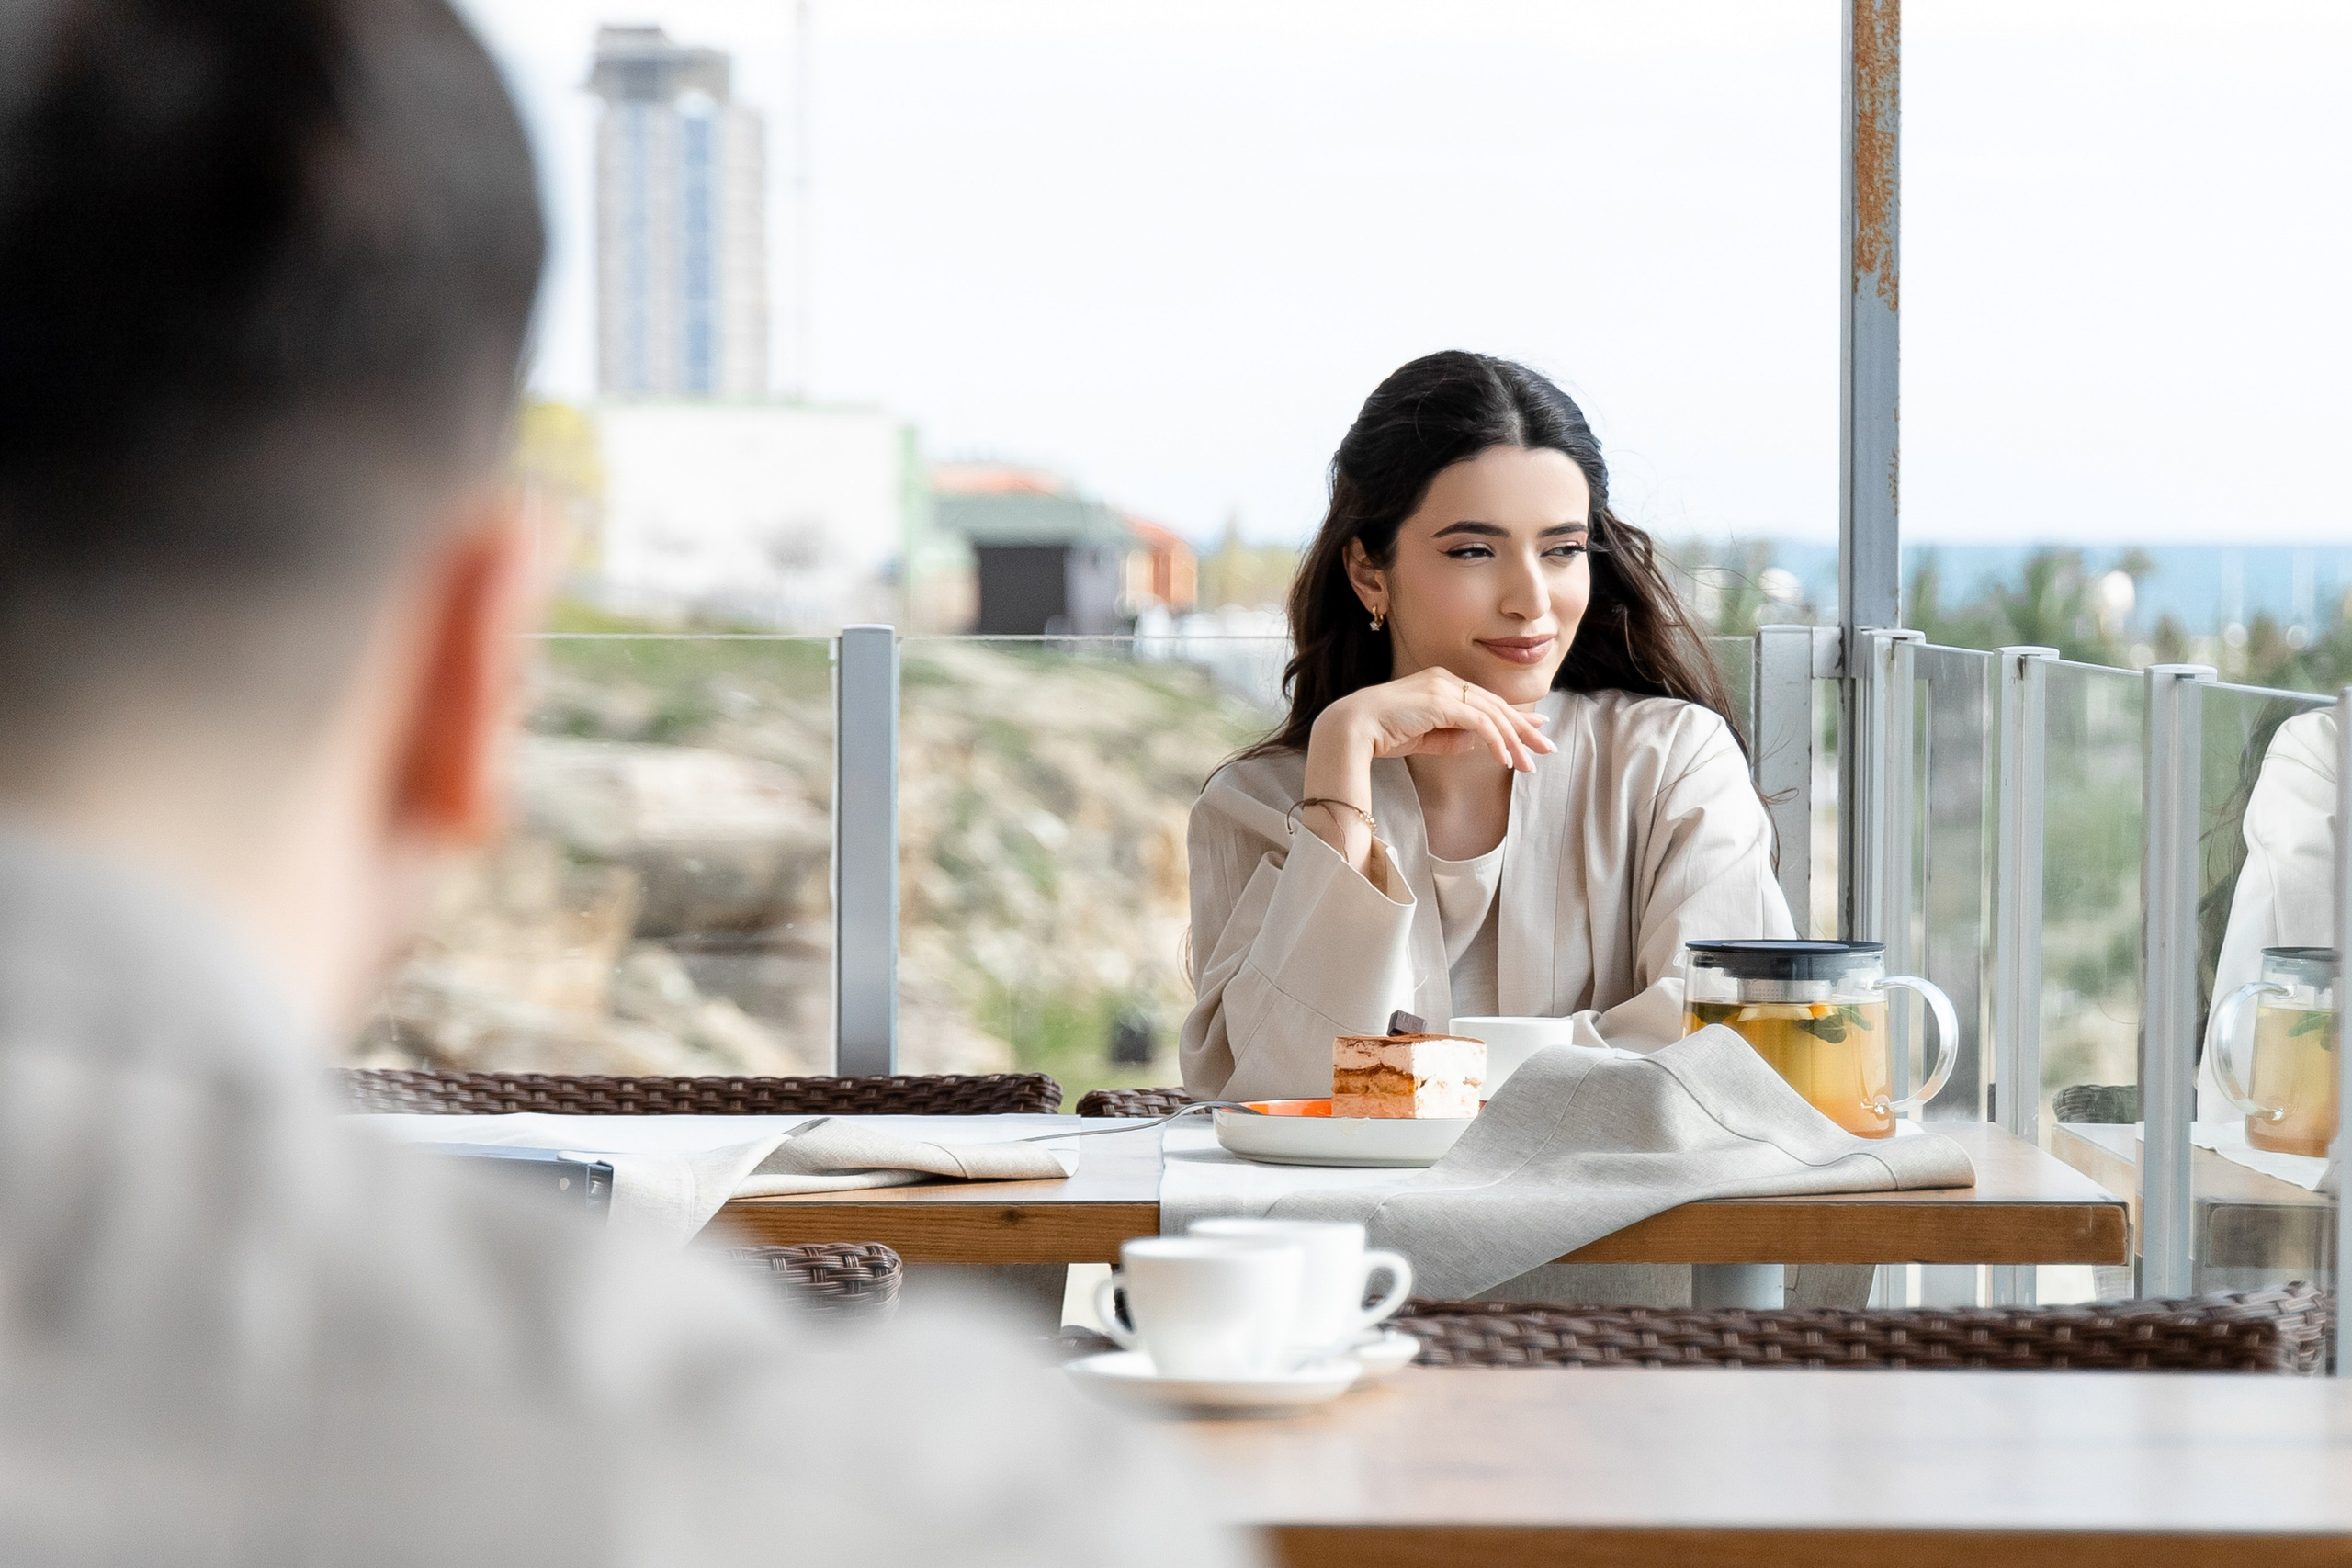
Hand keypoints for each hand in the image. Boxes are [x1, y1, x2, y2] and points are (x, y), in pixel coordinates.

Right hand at [1315, 667, 1554, 773]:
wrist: (1353, 728)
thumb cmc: (1383, 733)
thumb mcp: (1426, 737)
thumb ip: (1454, 737)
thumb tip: (1484, 742)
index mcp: (1440, 682)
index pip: (1486, 700)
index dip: (1514, 715)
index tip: (1536, 728)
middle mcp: (1445, 679)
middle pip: (1496, 704)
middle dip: (1524, 728)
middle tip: (1546, 748)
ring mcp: (1443, 688)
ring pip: (1493, 713)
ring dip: (1514, 740)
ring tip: (1527, 763)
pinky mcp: (1441, 702)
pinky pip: (1480, 722)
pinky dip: (1495, 741)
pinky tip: (1504, 759)